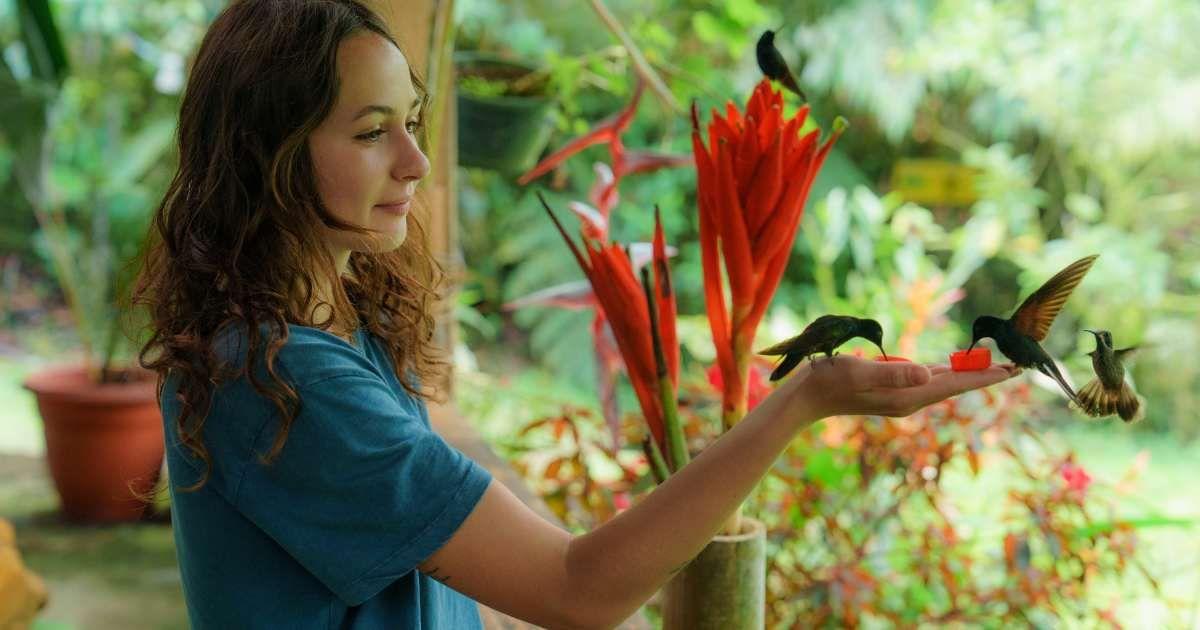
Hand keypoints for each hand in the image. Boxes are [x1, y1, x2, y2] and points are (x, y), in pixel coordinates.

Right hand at [781, 355, 1019, 419]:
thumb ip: (892, 372)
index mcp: (906, 396)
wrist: (805, 398)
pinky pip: (927, 381)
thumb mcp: (859, 372)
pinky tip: (952, 367)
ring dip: (967, 373)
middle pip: (954, 385)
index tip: (1013, 370)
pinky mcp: (891, 391)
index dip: (984, 376)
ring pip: (943, 383)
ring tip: (992, 365)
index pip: (954, 384)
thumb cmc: (828, 380)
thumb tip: (927, 373)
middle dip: (984, 375)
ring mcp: (900, 396)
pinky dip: (946, 373)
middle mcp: (908, 399)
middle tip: (1016, 366)